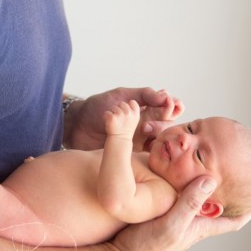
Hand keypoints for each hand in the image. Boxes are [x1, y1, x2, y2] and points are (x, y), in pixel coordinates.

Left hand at [63, 87, 181, 150]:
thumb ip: (144, 94)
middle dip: (164, 120)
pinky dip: (150, 150)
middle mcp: (147, 124)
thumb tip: (165, 94)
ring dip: (157, 134)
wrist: (76, 125)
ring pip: (160, 139)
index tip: (170, 102)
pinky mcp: (132, 154)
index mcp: (146, 108)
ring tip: (144, 128)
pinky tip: (145, 144)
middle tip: (154, 117)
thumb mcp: (121, 95)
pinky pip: (149, 155)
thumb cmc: (97, 107)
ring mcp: (140, 139)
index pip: (169, 107)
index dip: (173, 105)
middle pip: (168, 124)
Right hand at [101, 175, 250, 250]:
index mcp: (199, 227)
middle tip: (236, 168)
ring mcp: (173, 217)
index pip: (233, 220)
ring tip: (210, 161)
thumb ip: (189, 203)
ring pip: (195, 197)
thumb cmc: (145, 250)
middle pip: (215, 204)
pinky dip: (180, 181)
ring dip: (202, 182)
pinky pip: (175, 193)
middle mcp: (190, 222)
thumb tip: (211, 179)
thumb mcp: (171, 225)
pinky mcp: (157, 212)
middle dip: (227, 189)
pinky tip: (175, 168)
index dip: (250, 209)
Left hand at [104, 100, 140, 140]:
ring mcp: (120, 115)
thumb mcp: (134, 120)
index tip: (126, 114)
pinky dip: (106, 117)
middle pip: (122, 103)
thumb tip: (147, 103)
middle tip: (119, 121)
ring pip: (114, 108)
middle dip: (118, 109)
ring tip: (115, 123)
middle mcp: (129, 114)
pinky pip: (107, 113)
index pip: (133, 102)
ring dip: (112, 114)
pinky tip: (109, 124)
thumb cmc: (125, 131)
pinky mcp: (112, 118)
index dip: (128, 106)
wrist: (117, 142)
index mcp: (136, 114)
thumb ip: (135, 110)